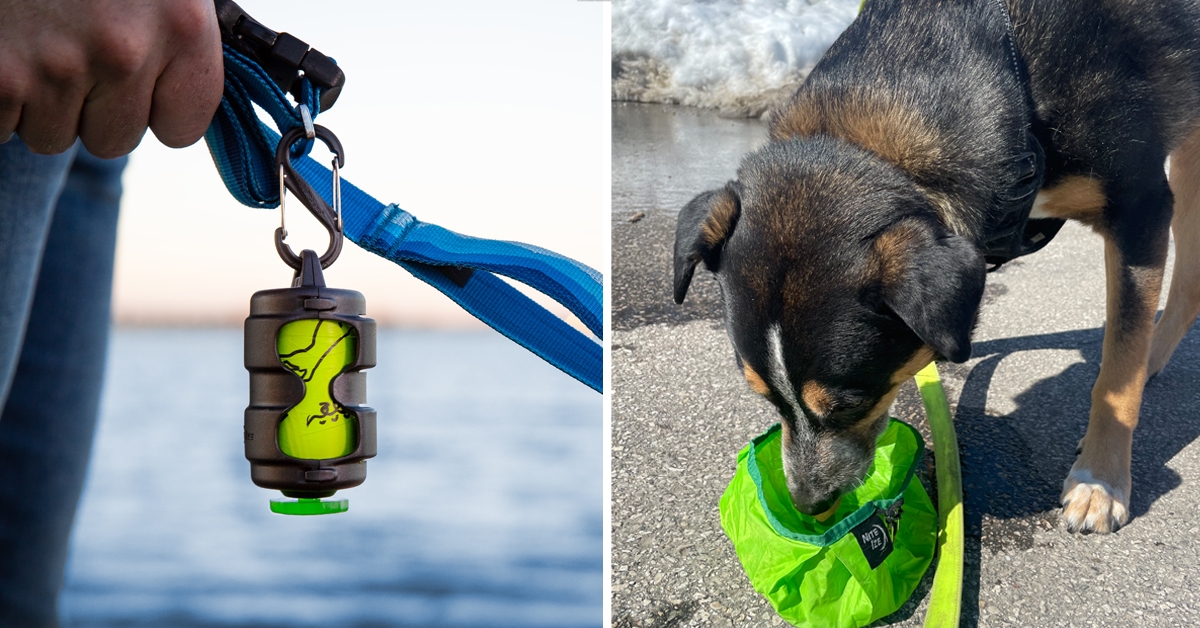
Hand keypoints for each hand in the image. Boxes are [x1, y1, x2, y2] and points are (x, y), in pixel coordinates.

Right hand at [0, 0, 223, 157]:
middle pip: (114, 138)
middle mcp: (124, 51)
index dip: (157, 109)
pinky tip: (6, 48)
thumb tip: (190, 94)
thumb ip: (179, 36)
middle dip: (93, 106)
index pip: (183, 127)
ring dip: (41, 100)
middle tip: (73, 49)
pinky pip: (1, 124)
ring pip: (52, 134)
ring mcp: (56, 66)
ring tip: (36, 38)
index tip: (141, 83)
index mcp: (181, 26)